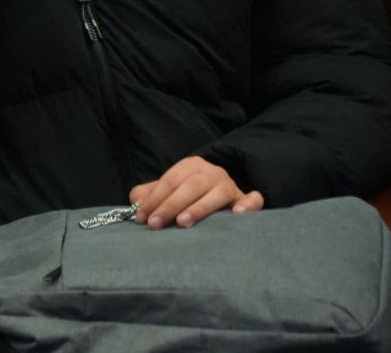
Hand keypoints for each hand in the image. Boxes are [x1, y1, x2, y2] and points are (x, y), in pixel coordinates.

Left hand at [130, 156, 265, 229]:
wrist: (222, 193)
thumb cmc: (189, 196)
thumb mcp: (169, 191)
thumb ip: (150, 194)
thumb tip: (136, 201)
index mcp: (190, 166)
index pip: (170, 181)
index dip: (154, 199)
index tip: (142, 217)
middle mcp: (211, 172)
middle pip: (189, 187)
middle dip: (170, 206)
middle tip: (155, 224)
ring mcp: (230, 185)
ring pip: (216, 194)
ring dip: (199, 208)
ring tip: (182, 223)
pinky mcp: (245, 199)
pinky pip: (253, 199)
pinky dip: (248, 205)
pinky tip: (238, 215)